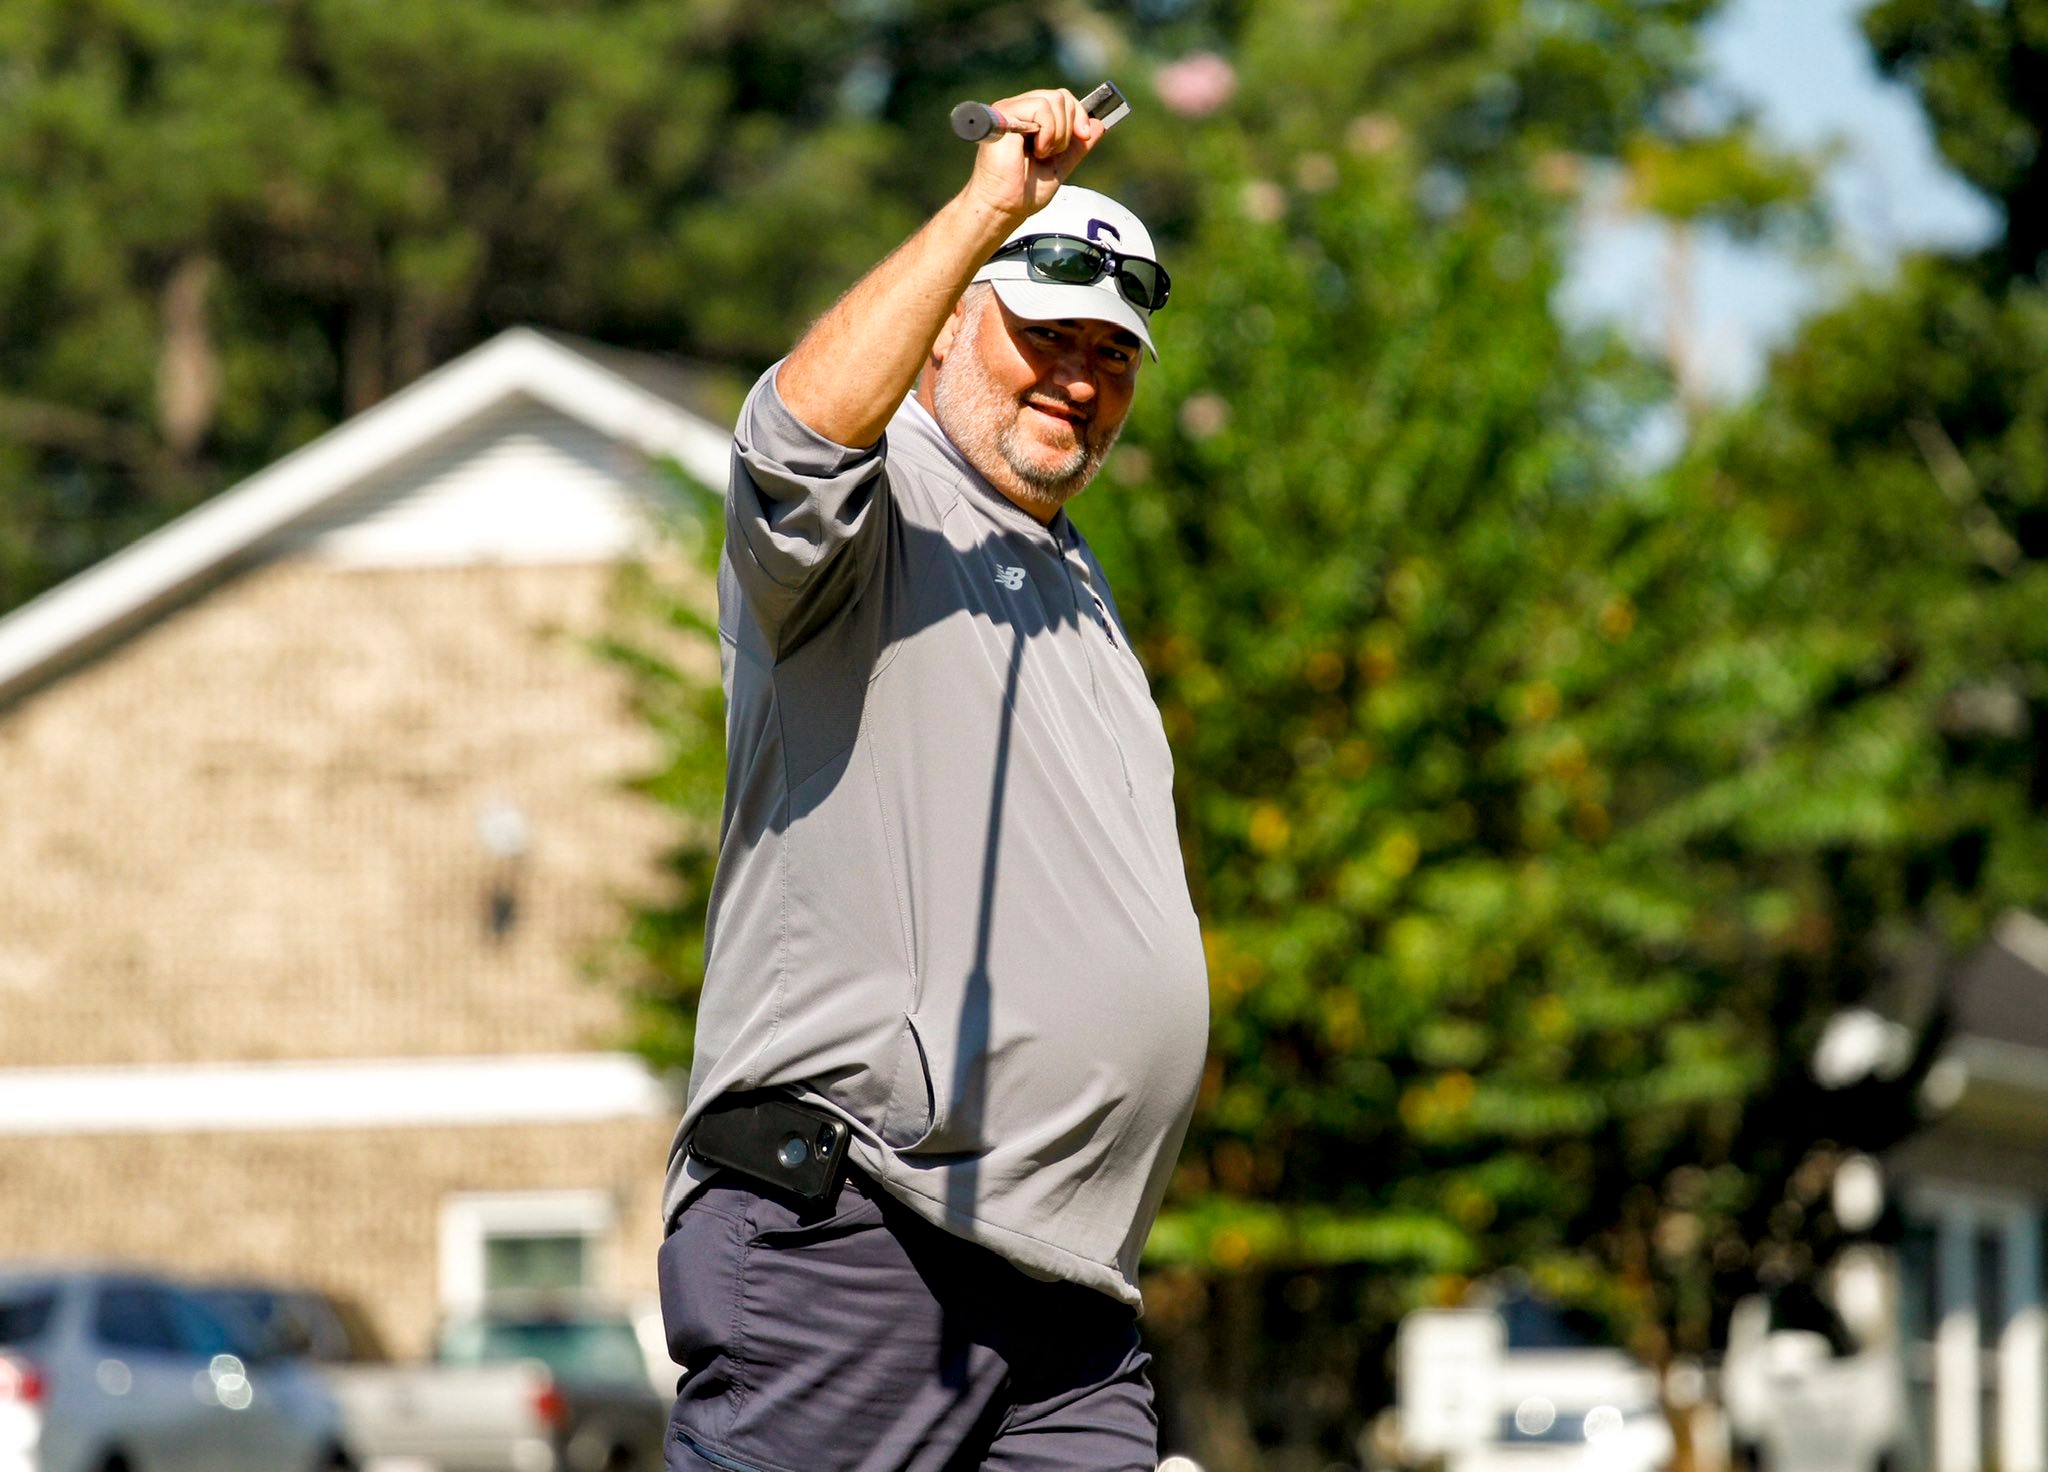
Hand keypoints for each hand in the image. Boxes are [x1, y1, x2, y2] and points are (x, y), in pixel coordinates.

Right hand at [963, 87, 1104, 224]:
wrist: (1005, 207)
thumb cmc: (1024, 191)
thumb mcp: (1060, 165)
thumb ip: (1078, 145)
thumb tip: (1100, 124)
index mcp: (1031, 120)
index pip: (1063, 99)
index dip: (1079, 115)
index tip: (1084, 135)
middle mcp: (1020, 111)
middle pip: (1061, 97)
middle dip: (1068, 128)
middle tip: (1052, 153)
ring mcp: (1011, 110)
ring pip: (1054, 100)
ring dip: (1057, 133)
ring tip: (1041, 153)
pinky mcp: (1004, 113)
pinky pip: (1041, 107)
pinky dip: (1048, 132)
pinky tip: (1036, 150)